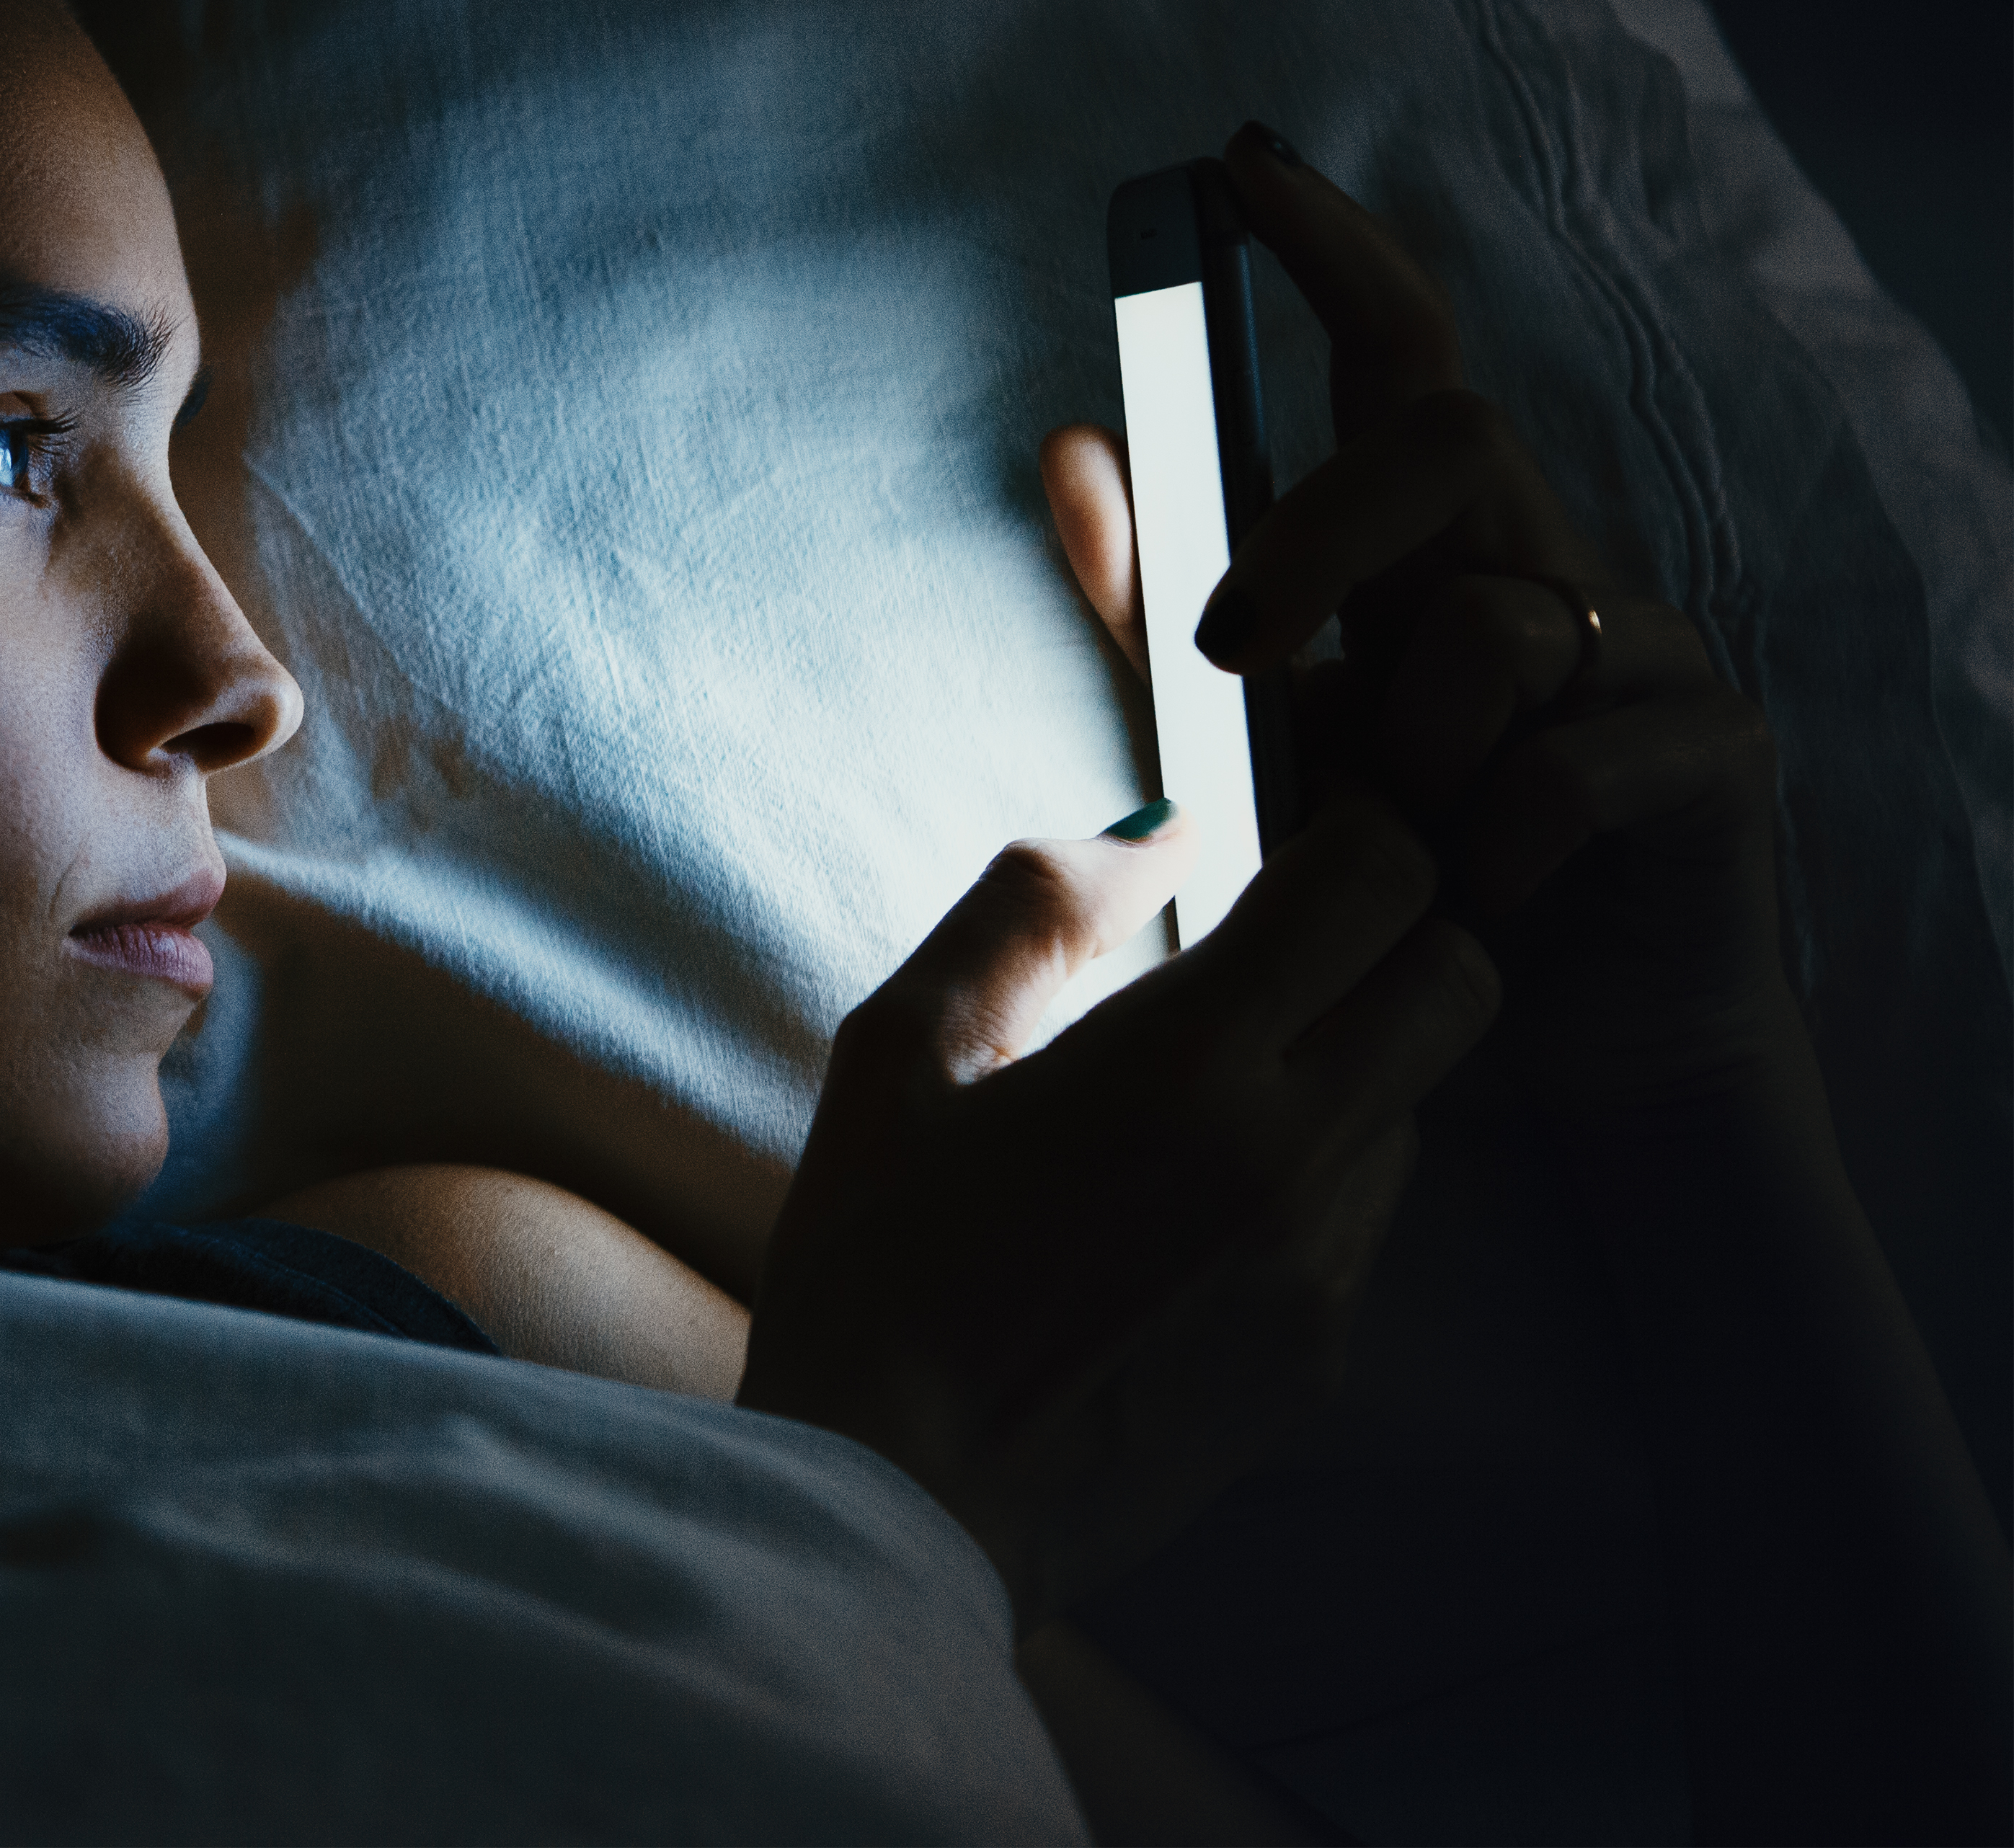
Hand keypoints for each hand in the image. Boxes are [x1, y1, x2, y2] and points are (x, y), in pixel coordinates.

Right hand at [738, 796, 1496, 1631]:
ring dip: (1352, 1061)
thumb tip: (1158, 826)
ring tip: (1208, 1097)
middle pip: (1458, 978)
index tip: (1279, 842)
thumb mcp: (902, 1053)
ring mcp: (1324, 1265)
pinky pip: (1370, 1216)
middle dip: (1390, 936)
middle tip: (1275, 950)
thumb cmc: (874, 1265)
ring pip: (1423, 1100)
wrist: (897, 1505)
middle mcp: (1291, 1156)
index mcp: (1187, 1060)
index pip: (1379, 878)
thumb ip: (1032, 911)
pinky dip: (1314, 1176)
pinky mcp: (1323, 1355)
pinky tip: (1189, 1214)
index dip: (1348, 831)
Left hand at [1044, 125, 1798, 1117]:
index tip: (1237, 165)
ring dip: (1405, 757)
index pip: (1396, 353)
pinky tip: (1488, 906)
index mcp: (1434, 549)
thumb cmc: (1396, 898)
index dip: (1331, 249)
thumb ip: (1156, 607)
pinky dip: (1492, 849)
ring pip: (1492, 622)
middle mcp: (1544, 563)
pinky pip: (1569, 762)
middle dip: (1315, 530)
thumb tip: (1068, 443)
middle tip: (1231, 656)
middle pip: (1442, 434)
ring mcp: (1643, 650)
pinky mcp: (1711, 753)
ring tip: (1403, 860)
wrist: (1554, 1065)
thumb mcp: (1245, 745)